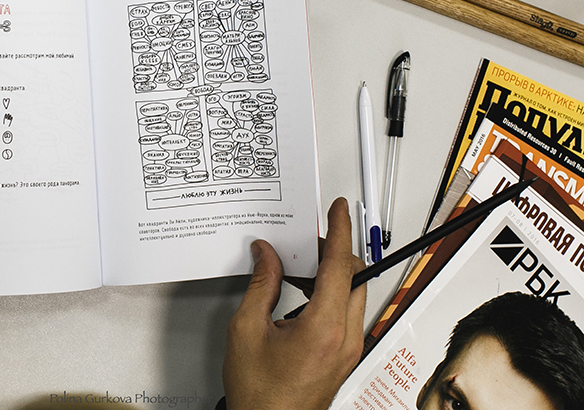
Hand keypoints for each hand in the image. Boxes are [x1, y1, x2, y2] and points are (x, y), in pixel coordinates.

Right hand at [222, 197, 366, 409]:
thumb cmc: (259, 394)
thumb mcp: (247, 330)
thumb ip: (260, 285)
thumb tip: (266, 256)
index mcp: (324, 328)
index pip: (340, 266)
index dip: (340, 231)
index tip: (338, 210)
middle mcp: (345, 338)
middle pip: (354, 277)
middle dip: (333, 252)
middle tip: (306, 240)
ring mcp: (348, 349)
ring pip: (353, 295)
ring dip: (331, 274)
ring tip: (297, 268)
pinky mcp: (344, 356)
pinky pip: (346, 313)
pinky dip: (330, 295)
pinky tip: (301, 294)